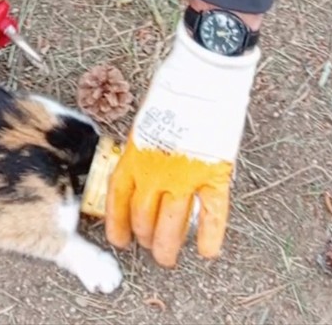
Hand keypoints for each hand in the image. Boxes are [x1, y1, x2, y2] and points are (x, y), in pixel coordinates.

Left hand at [106, 22, 258, 265]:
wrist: (203, 74)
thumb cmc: (174, 86)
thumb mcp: (144, 118)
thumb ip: (143, 147)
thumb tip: (143, 167)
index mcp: (134, 154)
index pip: (119, 200)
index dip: (117, 224)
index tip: (120, 239)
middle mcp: (155, 172)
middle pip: (144, 218)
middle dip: (144, 238)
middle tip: (149, 247)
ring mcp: (185, 176)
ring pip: (173, 226)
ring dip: (169, 246)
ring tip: (168, 258)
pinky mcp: (214, 175)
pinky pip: (212, 216)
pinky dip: (210, 237)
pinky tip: (207, 252)